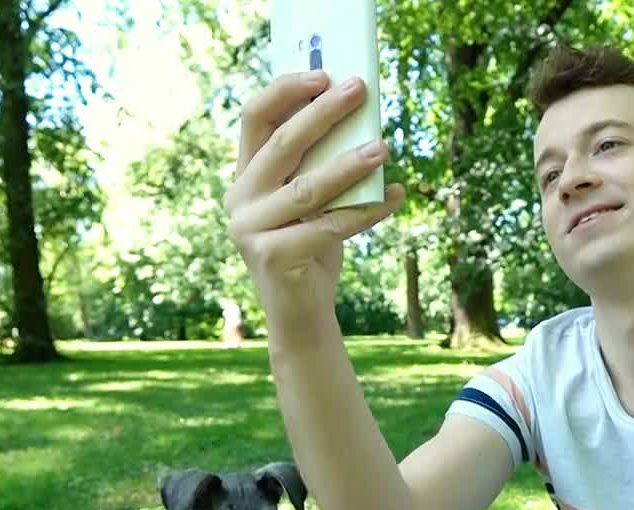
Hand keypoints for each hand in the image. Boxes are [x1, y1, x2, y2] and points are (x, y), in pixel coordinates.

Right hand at [223, 71, 405, 330]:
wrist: (301, 313)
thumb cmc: (310, 247)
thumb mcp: (310, 200)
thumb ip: (318, 165)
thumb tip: (360, 118)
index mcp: (244, 176)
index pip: (255, 118)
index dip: (286, 91)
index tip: (324, 73)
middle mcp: (238, 199)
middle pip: (282, 143)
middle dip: (324, 113)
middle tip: (359, 90)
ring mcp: (249, 230)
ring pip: (307, 188)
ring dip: (349, 164)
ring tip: (384, 147)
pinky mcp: (271, 257)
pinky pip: (328, 227)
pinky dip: (366, 212)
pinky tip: (395, 197)